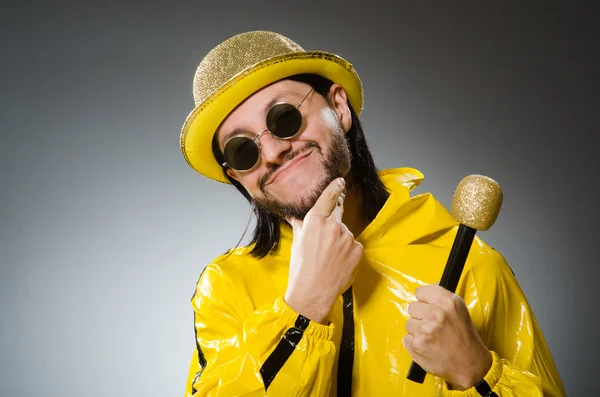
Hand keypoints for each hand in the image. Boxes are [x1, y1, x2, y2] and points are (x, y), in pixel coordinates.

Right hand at [284, 177, 363, 323]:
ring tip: (329, 257)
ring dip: (340, 240)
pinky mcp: (358, 249)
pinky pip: (354, 245)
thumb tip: (296, 216)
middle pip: (337, 215)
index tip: (341, 181)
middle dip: (333, 222)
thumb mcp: (297, 242)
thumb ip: (300, 225)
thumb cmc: (301, 268)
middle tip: (326, 236)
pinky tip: (338, 262)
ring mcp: (347, 237)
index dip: (335, 187)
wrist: (313, 292)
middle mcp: (333, 225)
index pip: (328, 197)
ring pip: (345, 233)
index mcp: (315, 220)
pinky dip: (348, 252)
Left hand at [403, 284, 491, 389]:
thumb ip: (441, 297)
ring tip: (432, 337)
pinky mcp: (417, 345)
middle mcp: (436, 314)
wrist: (470, 364)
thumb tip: (423, 291)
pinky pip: (406, 338)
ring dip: (417, 331)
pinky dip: (415, 344)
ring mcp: (425, 330)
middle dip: (420, 316)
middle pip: (412, 307)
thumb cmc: (465, 337)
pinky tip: (428, 346)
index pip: (421, 292)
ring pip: (409, 323)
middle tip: (432, 325)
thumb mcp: (460, 310)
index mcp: (447, 302)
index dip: (424, 301)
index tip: (428, 307)